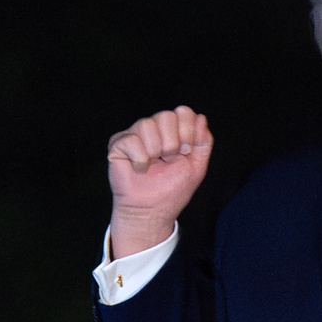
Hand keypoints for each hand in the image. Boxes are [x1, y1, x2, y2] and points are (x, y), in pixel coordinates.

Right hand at [106, 105, 212, 258]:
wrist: (152, 210)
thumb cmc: (172, 189)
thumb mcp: (197, 165)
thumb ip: (203, 141)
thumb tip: (201, 117)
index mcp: (173, 130)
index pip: (183, 112)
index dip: (187, 132)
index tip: (185, 152)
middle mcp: (154, 128)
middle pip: (166, 116)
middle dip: (172, 144)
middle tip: (168, 160)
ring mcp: (135, 134)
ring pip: (147, 125)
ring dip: (155, 152)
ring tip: (153, 165)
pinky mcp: (118, 145)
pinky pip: (131, 140)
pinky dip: (140, 160)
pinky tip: (140, 169)